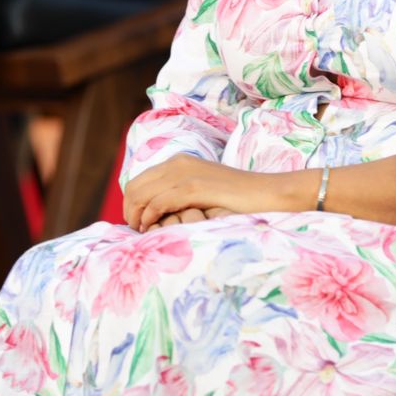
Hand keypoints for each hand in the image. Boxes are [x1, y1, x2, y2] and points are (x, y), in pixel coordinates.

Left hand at [123, 155, 307, 232]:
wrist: (266, 193)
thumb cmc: (237, 199)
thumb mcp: (204, 191)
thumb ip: (182, 194)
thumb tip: (159, 211)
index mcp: (179, 162)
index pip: (139, 180)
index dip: (132, 203)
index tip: (137, 223)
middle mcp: (178, 163)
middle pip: (135, 186)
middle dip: (129, 210)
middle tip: (137, 231)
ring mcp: (186, 173)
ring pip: (142, 193)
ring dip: (136, 216)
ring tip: (143, 233)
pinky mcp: (194, 187)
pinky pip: (159, 202)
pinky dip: (150, 217)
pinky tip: (154, 229)